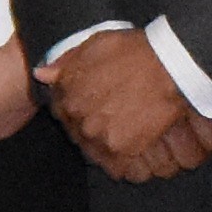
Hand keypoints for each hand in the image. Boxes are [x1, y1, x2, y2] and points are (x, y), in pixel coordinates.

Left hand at [41, 28, 211, 182]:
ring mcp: (98, 134)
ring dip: (103, 143)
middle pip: (75, 130)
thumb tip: (41, 74)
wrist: (169, 67)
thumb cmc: (134, 52)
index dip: (73, 107)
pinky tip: (130, 147)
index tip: (89, 105)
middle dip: (88, 125)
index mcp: (67, 90)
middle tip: (110, 116)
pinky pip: (114, 166)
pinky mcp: (120, 150)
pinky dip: (121, 161)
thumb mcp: (95, 45)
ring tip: (122, 130)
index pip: (58, 109)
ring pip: (93, 148)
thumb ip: (66, 62)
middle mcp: (77, 115)